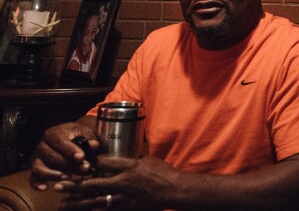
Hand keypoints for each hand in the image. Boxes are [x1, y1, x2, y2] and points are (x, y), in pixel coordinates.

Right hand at [30, 123, 98, 189]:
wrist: (72, 139)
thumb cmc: (79, 136)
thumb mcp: (86, 134)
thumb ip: (90, 140)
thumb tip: (93, 145)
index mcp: (53, 133)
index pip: (60, 141)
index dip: (70, 150)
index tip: (81, 157)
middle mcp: (42, 145)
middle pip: (51, 156)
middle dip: (68, 164)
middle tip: (84, 169)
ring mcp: (37, 158)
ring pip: (39, 167)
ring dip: (52, 174)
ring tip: (68, 177)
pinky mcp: (35, 169)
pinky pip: (32, 178)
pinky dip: (36, 183)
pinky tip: (45, 187)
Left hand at [57, 156, 175, 210]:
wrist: (175, 190)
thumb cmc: (164, 172)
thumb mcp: (148, 160)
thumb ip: (132, 159)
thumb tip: (120, 158)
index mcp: (129, 166)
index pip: (104, 163)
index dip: (88, 164)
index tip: (76, 163)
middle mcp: (124, 181)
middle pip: (94, 183)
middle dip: (74, 185)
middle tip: (59, 185)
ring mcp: (124, 196)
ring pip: (96, 199)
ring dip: (78, 202)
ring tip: (63, 203)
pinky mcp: (127, 206)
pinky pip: (106, 209)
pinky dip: (94, 210)